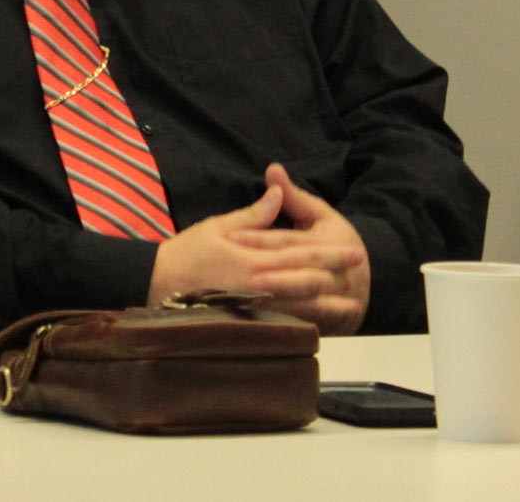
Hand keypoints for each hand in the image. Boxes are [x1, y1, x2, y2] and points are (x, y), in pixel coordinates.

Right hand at [147, 163, 369, 335]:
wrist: (158, 284)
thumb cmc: (187, 253)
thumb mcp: (219, 225)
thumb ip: (254, 214)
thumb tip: (277, 193)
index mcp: (256, 259)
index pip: (302, 254)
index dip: (331, 253)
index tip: (355, 252)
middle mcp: (260, 285)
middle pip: (308, 283)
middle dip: (335, 278)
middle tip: (361, 277)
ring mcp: (255, 308)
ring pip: (300, 309)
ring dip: (328, 307)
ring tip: (351, 307)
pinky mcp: (247, 323)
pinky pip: (281, 325)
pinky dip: (303, 324)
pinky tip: (317, 326)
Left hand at [228, 163, 369, 334]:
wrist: (362, 276)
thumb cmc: (335, 239)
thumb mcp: (319, 214)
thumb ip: (293, 195)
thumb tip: (272, 169)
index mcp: (329, 241)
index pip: (288, 240)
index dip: (260, 238)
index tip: (232, 237)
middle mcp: (334, 272)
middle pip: (295, 271)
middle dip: (264, 272)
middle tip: (232, 271)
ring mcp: (334, 300)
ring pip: (300, 300)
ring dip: (273, 299)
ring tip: (242, 296)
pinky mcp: (330, 321)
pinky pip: (305, 323)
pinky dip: (283, 321)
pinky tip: (259, 321)